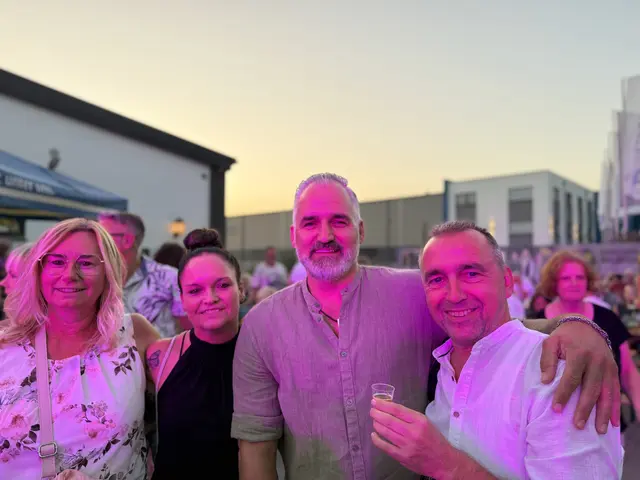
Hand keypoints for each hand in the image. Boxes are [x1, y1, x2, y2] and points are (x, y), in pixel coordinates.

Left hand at [369, 399, 454, 477]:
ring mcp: (407, 445)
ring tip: (374, 420)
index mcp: (420, 421)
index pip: (397, 410)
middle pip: (389, 420)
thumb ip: (410, 417)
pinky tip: (373, 435)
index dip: (383, 405)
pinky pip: (385, 447)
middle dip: (377, 413)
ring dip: (377, 424)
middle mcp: (413, 432)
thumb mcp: (426, 423)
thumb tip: (390, 409)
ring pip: (386, 432)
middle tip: (372, 410)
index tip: (375, 401)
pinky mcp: (403, 457)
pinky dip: (377, 440)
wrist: (444, 461)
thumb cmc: (434, 439)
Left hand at [540, 317, 619, 432]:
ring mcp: (607, 366)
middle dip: (585, 409)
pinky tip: (615, 423)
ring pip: (607, 393)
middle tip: (578, 426)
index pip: (572, 377)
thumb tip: (545, 381)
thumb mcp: (551, 342)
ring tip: (600, 431)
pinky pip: (616, 391)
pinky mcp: (613, 370)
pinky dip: (616, 407)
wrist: (584, 325)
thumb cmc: (564, 337)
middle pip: (591, 388)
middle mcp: (597, 360)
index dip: (564, 394)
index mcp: (579, 353)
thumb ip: (547, 360)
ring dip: (604, 413)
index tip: (556, 409)